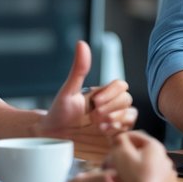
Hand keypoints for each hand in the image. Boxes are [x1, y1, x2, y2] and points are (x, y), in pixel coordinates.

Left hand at [37, 41, 138, 159]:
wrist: (51, 138)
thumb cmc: (58, 113)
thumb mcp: (68, 91)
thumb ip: (79, 69)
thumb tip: (81, 43)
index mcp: (102, 93)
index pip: (121, 86)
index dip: (112, 92)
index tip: (95, 101)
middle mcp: (111, 106)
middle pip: (127, 100)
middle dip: (112, 108)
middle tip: (94, 117)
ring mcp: (113, 121)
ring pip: (131, 115)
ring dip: (118, 120)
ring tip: (101, 127)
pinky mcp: (113, 137)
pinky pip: (128, 131)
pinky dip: (119, 131)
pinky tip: (105, 133)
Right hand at [106, 131, 178, 181]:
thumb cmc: (135, 179)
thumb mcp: (121, 155)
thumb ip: (119, 141)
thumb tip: (119, 135)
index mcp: (155, 148)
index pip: (138, 137)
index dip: (124, 139)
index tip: (116, 143)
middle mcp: (167, 161)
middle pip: (146, 154)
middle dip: (132, 157)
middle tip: (118, 163)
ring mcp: (170, 177)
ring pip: (152, 171)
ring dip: (141, 173)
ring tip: (127, 180)